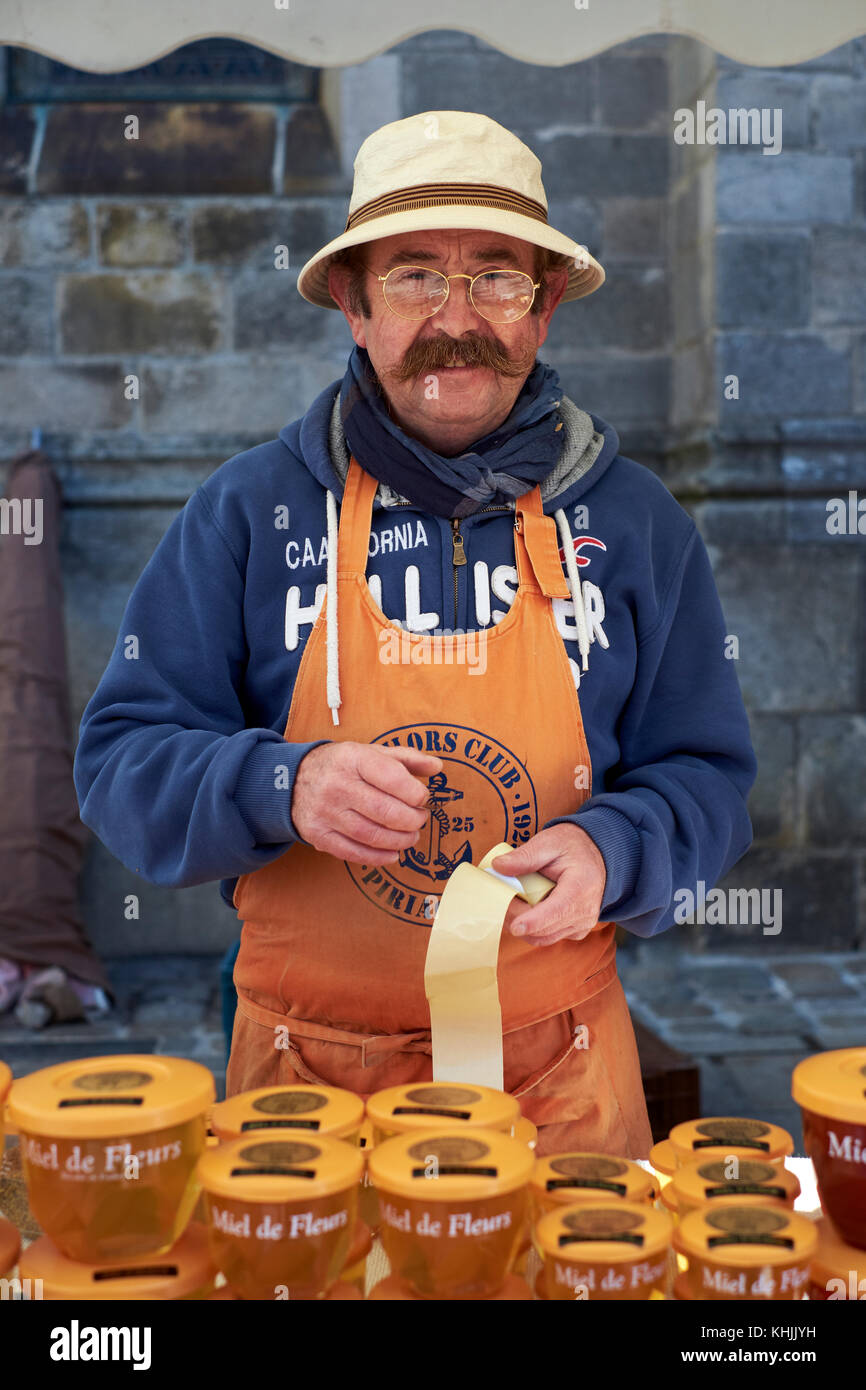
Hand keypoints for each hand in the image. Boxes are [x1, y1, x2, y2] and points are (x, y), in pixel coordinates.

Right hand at [291, 742, 440, 864]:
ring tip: (411, 835)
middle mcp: (337, 785)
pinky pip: (354, 853)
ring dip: (401, 840)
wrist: (291, 780)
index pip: (393, 778)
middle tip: (420, 819)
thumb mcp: (370, 752)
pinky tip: (393, 853)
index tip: (422, 798)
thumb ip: (406, 758)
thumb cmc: (342, 766)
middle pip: (386, 812)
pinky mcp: (319, 835)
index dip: (416, 793)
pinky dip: (379, 857)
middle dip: (413, 820)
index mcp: (353, 759)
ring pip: (373, 836)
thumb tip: (436, 767)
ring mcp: (326, 812)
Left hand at [493, 824, 606, 944]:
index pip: (558, 910)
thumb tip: (498, 866)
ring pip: (543, 937)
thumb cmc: (572, 848)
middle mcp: (586, 911)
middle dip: (517, 918)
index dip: (535, 922)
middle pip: (545, 928)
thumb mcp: (548, 843)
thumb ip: (525, 856)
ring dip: (521, 925)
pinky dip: (531, 928)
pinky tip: (524, 909)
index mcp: (581, 887)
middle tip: (498, 898)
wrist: (595, 856)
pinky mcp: (575, 931)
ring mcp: (582, 925)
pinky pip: (548, 937)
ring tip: (509, 902)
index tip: (515, 926)